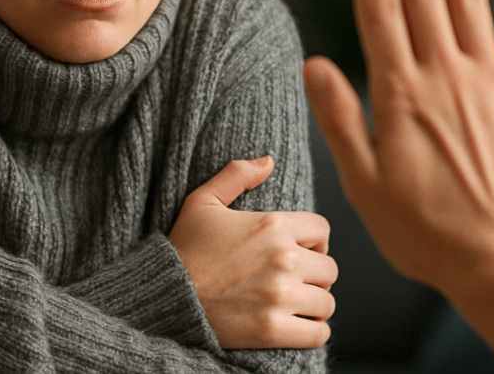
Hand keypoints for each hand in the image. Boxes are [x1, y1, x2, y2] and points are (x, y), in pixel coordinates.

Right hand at [168, 155, 337, 348]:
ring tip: (297, 304)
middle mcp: (283, 258)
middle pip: (329, 268)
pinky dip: (313, 332)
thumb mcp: (202, 202)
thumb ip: (236, 174)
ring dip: (314, 304)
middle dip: (316, 275)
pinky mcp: (273, 330)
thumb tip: (268, 160)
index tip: (302, 251)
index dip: (314, 240)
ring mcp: (280, 296)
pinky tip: (298, 326)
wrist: (165, 296)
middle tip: (298, 281)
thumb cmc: (183, 248)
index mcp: (272, 224)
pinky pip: (318, 333)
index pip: (322, 229)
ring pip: (326, 302)